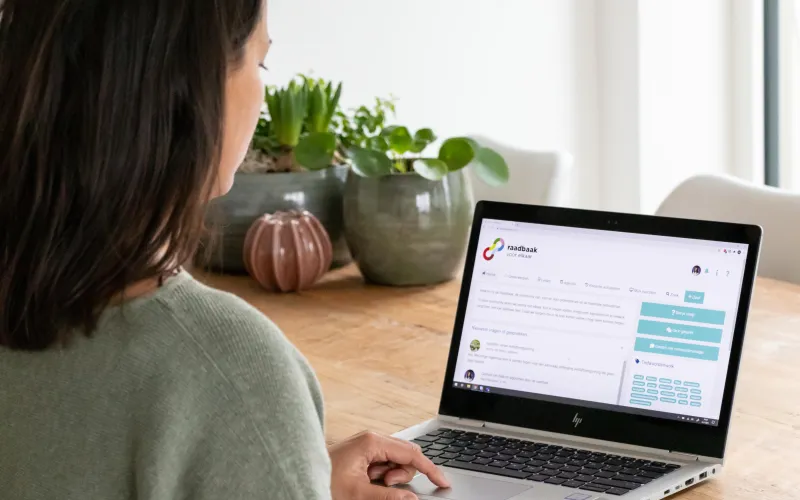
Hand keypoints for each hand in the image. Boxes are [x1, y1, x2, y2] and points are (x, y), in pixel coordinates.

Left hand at [329, 431, 450, 499]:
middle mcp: (371, 439)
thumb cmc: (323, 481)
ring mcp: (366, 446)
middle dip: (403, 475)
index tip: (442, 482)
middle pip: (405, 456)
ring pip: (395, 462)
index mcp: (372, 442)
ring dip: (390, 478)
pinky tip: (367, 482)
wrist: (299, 476)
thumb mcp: (358, 494)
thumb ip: (388, 497)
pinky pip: (383, 465)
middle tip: (385, 485)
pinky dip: (382, 477)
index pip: (411, 453)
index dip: (430, 469)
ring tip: (370, 485)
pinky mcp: (362, 454)